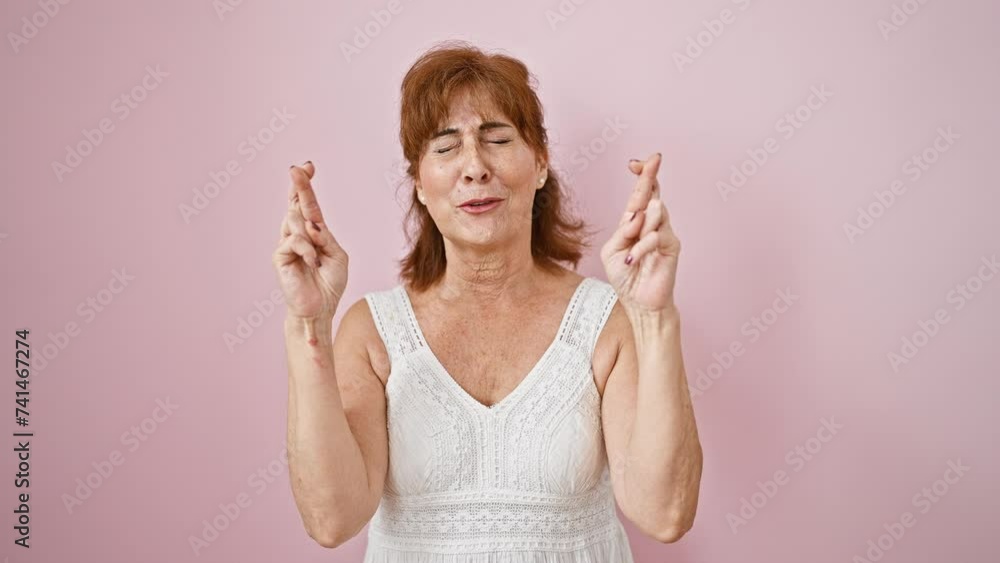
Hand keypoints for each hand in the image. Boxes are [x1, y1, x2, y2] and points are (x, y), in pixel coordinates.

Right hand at [271, 162, 348, 320]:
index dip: (306, 185)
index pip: (307, 204)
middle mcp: (297, 234)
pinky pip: (295, 241)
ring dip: (311, 233)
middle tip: (298, 167)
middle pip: (296, 203)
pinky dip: (308, 250)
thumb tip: (311, 224)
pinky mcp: (280, 256)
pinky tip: (312, 263)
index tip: (307, 165)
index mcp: (313, 232)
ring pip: (295, 220)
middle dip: (299, 185)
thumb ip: (326, 237)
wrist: (319, 309)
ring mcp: (287, 244)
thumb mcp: (337, 256)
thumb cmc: (329, 284)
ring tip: (317, 255)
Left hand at [600, 153, 680, 314]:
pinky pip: (656, 237)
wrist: (640, 304)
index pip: (639, 195)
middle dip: (650, 176)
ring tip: (632, 234)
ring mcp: (664, 234)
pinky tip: (631, 260)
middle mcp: (652, 224)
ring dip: (641, 221)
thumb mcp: (612, 253)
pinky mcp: (671, 247)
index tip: (634, 163)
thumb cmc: (626, 278)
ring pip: (656, 211)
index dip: (640, 176)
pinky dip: (640, 247)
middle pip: (653, 193)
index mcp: (635, 223)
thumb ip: (622, 232)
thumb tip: (637, 215)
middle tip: (653, 160)